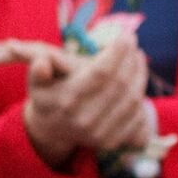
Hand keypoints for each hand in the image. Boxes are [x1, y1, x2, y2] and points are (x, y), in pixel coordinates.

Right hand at [20, 33, 153, 166]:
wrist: (51, 130)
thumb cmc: (48, 95)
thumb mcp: (36, 80)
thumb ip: (38, 69)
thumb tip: (42, 63)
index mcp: (68, 101)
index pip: (101, 73)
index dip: (117, 53)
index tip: (126, 36)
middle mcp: (84, 120)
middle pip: (120, 85)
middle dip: (130, 60)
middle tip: (132, 42)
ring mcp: (100, 134)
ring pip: (132, 100)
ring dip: (139, 75)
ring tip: (137, 57)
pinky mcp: (112, 142)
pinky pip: (137, 116)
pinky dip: (140, 94)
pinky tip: (137, 78)